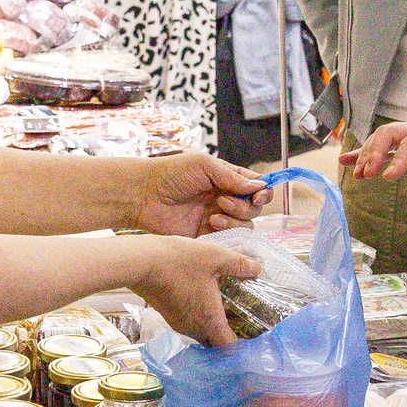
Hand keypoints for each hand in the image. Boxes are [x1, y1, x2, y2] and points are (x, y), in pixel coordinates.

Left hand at [128, 154, 267, 237]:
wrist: (144, 196)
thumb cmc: (171, 174)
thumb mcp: (204, 166)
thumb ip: (233, 177)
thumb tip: (259, 187)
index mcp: (226, 178)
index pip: (256, 186)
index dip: (262, 192)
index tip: (257, 196)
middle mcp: (225, 198)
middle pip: (254, 209)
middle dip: (244, 207)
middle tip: (222, 202)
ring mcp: (217, 217)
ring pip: (245, 226)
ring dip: (235, 221)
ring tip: (213, 216)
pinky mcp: (207, 235)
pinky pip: (229, 239)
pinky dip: (226, 233)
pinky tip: (210, 225)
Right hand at [131, 234, 262, 346]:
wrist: (142, 262)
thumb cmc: (180, 261)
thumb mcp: (216, 257)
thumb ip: (239, 265)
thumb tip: (258, 268)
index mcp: (209, 320)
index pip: (229, 348)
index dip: (242, 347)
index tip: (252, 336)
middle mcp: (194, 328)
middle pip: (215, 343)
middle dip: (228, 335)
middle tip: (242, 319)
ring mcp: (178, 323)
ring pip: (201, 333)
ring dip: (212, 325)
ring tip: (225, 307)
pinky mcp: (168, 315)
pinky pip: (189, 323)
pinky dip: (199, 317)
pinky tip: (204, 298)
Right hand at [342, 117, 406, 203]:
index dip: (398, 159)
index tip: (387, 178)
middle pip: (390, 133)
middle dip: (374, 152)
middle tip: (365, 175)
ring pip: (383, 140)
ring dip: (367, 156)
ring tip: (357, 176)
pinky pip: (385, 149)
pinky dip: (366, 154)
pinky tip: (346, 161)